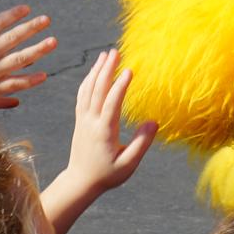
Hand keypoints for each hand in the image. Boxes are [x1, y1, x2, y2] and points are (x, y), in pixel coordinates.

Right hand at [0, 2, 55, 114]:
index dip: (12, 15)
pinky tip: (43, 75)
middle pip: (11, 39)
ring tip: (53, 41)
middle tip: (47, 19)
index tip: (27, 8)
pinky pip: (14, 84)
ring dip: (37, 51)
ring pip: (18, 61)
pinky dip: (29, 80)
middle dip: (30, 28)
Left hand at [62, 48, 157, 197]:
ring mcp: (83, 119)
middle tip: (115, 51)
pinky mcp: (80, 120)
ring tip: (106, 55)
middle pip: (97, 90)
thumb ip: (142, 143)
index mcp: (104, 132)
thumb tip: (154, 121)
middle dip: (107, 69)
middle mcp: (91, 122)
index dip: (120, 86)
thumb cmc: (107, 174)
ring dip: (96, 70)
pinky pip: (82, 95)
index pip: (112, 104)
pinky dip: (88, 80)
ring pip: (88, 89)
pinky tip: (94, 71)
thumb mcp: (128, 165)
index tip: (130, 69)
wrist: (80, 181)